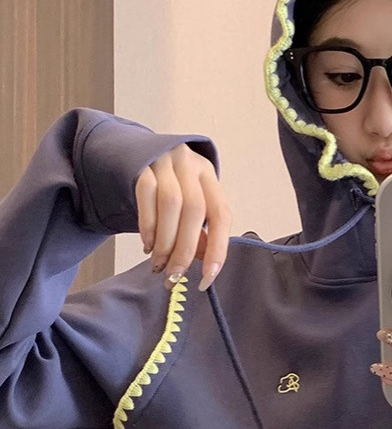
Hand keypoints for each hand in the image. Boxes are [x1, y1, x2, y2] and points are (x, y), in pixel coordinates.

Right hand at [134, 144, 231, 290]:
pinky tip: (148, 244)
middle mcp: (190, 165)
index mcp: (209, 176)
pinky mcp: (141, 164)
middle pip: (195, 210)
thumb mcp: (188, 201)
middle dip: (185, 249)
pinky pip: (146, 194)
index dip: (218, 249)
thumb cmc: (166, 184)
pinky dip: (148, 225)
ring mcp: (165, 162)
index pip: (222, 214)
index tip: (208, 277)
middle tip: (175, 275)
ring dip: (166, 241)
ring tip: (159, 263)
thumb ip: (198, 229)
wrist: (132, 151)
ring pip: (171, 203)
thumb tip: (203, 260)